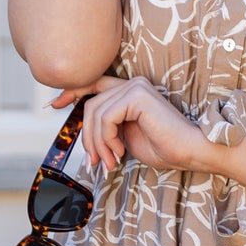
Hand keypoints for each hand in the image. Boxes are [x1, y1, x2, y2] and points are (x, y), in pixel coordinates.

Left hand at [49, 77, 206, 175]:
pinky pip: (105, 117)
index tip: (54, 105)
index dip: (71, 92)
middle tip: (98, 162)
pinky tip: (120, 151)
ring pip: (95, 114)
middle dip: (88, 138)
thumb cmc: (165, 148)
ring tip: (111, 161)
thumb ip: (108, 128)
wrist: (190, 152)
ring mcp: (135, 87)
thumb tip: (84, 133)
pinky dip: (107, 139)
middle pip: (90, 106)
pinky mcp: (136, 95)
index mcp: (130, 91)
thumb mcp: (126, 137)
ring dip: (98, 143)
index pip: (93, 84)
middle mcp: (132, 83)